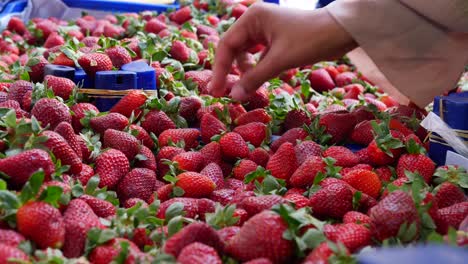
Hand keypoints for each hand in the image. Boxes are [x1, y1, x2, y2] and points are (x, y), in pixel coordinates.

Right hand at [209, 3, 356, 100]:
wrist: (342, 31)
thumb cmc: (311, 40)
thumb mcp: (280, 61)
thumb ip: (254, 78)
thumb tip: (233, 96)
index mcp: (252, 17)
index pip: (226, 45)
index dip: (219, 70)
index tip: (215, 91)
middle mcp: (255, 20)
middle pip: (233, 49)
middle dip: (228, 71)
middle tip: (222, 94)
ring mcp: (265, 29)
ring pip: (244, 53)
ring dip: (242, 72)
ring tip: (242, 89)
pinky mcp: (275, 38)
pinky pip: (257, 56)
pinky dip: (255, 69)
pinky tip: (255, 81)